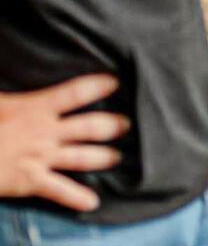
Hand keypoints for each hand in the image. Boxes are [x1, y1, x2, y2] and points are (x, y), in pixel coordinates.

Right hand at [0, 73, 128, 211]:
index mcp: (38, 107)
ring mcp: (42, 157)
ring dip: (104, 157)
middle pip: (89, 126)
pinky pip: (59, 190)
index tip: (116, 82)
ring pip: (82, 157)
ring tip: (118, 157)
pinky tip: (93, 202)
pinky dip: (77, 197)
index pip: (76, 92)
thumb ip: (14, 92)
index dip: (98, 86)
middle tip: (128, 125)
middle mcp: (47, 132)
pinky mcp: (32, 181)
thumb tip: (14, 68)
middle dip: (112, 125)